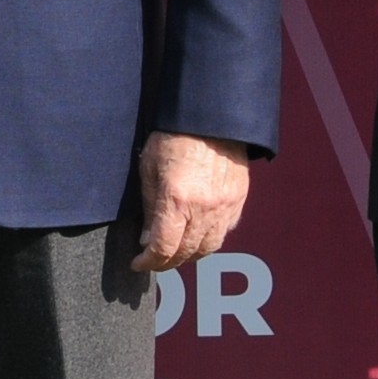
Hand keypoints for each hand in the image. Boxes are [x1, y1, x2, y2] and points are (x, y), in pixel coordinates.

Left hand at [130, 133, 252, 274]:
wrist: (211, 115)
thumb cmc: (174, 136)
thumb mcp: (149, 168)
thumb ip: (150, 207)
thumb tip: (148, 239)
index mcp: (177, 200)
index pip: (163, 248)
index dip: (148, 262)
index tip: (139, 263)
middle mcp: (203, 208)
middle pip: (187, 253)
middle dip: (167, 262)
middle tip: (155, 259)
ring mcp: (225, 206)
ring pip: (209, 247)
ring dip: (191, 254)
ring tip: (177, 249)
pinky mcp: (238, 199)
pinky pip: (225, 231)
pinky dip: (210, 238)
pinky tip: (199, 232)